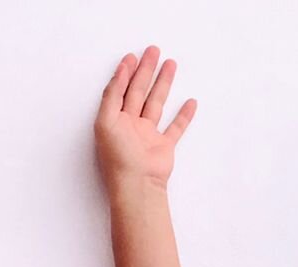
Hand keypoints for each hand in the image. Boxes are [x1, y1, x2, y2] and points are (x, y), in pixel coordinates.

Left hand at [95, 46, 196, 191]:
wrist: (138, 185)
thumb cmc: (119, 157)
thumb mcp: (107, 121)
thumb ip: (111, 95)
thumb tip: (119, 72)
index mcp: (114, 122)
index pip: (120, 91)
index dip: (125, 73)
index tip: (132, 56)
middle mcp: (130, 128)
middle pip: (138, 92)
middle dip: (146, 71)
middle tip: (153, 50)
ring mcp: (147, 137)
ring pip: (156, 104)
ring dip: (163, 84)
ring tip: (171, 64)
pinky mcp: (163, 147)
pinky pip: (175, 128)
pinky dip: (183, 116)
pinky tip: (190, 102)